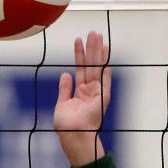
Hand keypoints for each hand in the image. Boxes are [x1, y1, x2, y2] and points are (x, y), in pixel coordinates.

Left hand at [52, 31, 110, 166]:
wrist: (72, 135)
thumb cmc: (66, 125)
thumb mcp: (62, 104)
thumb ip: (65, 89)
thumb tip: (65, 74)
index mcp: (80, 92)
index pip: (80, 69)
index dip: (79, 55)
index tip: (78, 41)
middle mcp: (90, 90)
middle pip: (90, 64)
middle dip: (91, 48)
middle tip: (92, 32)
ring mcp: (97, 92)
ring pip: (96, 66)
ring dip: (97, 51)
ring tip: (97, 35)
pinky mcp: (103, 96)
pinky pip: (104, 76)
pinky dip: (105, 64)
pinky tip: (105, 52)